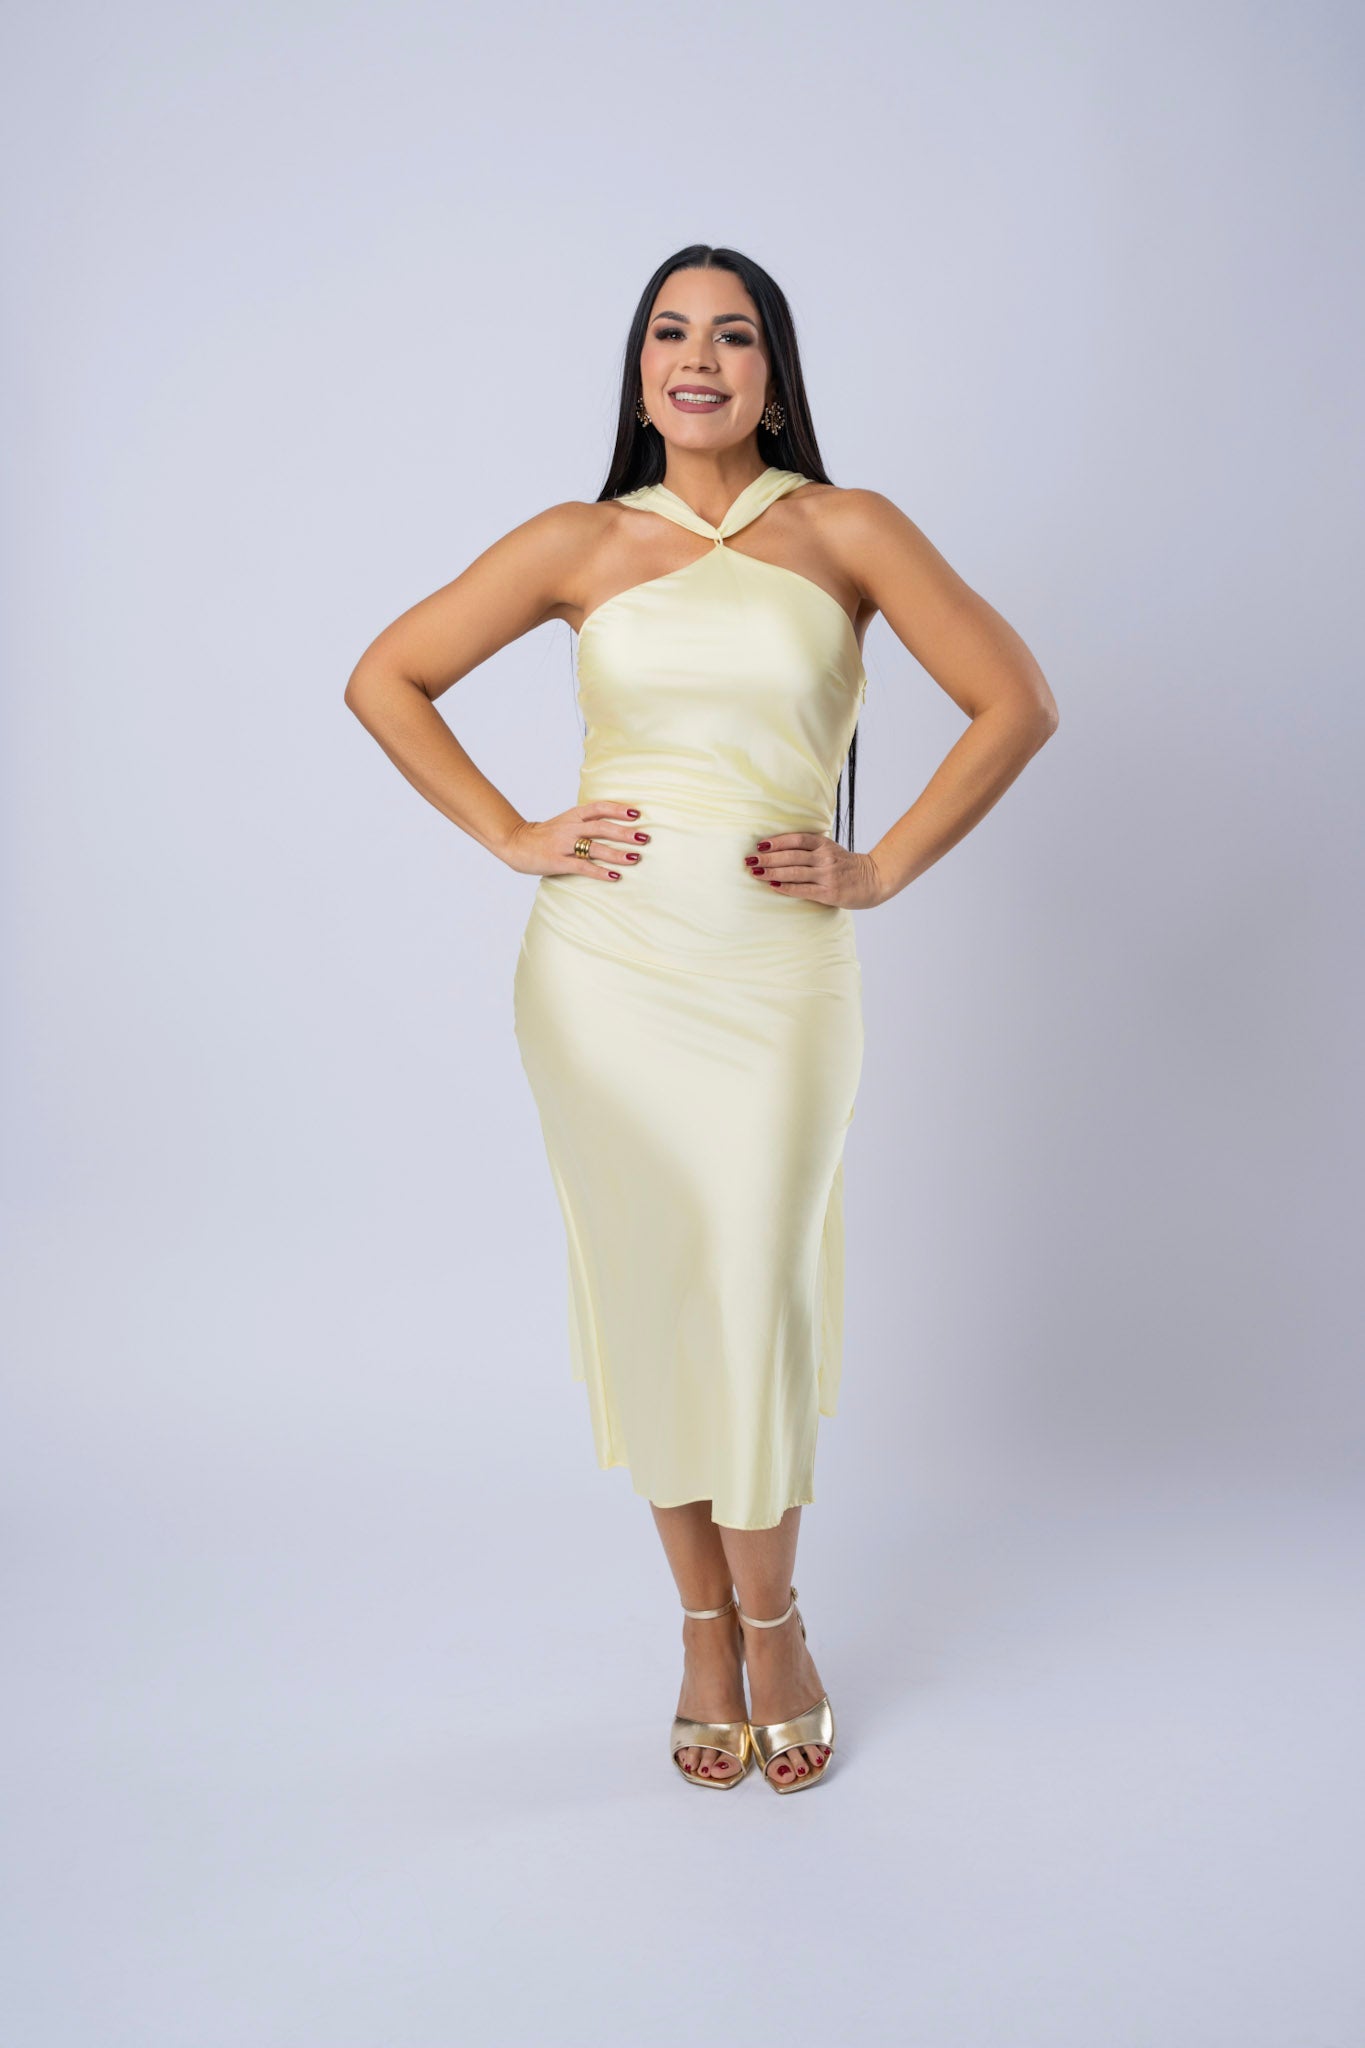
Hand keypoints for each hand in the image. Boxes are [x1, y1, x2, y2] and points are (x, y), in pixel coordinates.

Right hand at [501, 801, 649, 882]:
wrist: (516, 842)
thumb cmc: (545, 834)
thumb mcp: (565, 821)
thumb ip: (586, 821)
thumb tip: (614, 823)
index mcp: (573, 815)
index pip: (599, 808)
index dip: (618, 809)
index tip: (637, 813)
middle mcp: (570, 827)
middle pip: (602, 827)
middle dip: (625, 833)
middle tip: (644, 838)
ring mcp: (564, 845)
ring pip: (595, 847)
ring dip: (617, 853)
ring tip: (635, 858)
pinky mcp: (558, 862)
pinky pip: (583, 867)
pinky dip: (600, 872)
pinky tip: (615, 876)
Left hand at [747, 832, 885, 908]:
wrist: (873, 880)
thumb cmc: (846, 866)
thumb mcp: (831, 850)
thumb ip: (811, 847)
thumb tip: (779, 849)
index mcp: (824, 844)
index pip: (797, 839)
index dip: (777, 841)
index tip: (760, 845)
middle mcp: (825, 858)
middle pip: (791, 856)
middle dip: (768, 858)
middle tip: (749, 859)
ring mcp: (827, 875)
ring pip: (794, 872)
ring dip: (772, 872)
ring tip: (755, 872)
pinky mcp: (828, 892)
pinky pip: (802, 889)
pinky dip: (786, 887)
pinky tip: (772, 886)